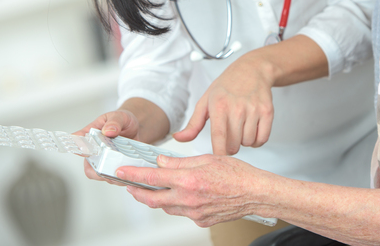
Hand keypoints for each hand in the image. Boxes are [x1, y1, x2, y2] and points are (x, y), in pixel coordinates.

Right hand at [74, 109, 139, 183]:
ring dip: (112, 176)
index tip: (86, 152)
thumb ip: (114, 122)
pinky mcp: (114, 167)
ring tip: (124, 169)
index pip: (78, 145)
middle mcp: (94, 151)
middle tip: (112, 167)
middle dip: (99, 172)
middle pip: (89, 169)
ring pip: (102, 176)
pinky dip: (121, 178)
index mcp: (90, 136)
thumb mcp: (119, 116)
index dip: (80, 151)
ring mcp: (104, 161)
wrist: (135, 127)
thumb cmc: (122, 121)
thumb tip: (108, 130)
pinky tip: (130, 172)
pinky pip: (114, 178)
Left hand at [120, 154, 268, 226]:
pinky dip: (177, 204)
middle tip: (130, 186)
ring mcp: (194, 213)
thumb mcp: (207, 159)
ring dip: (157, 198)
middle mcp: (189, 199)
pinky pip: (182, 212)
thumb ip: (181, 162)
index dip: (134, 175)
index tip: (123, 173)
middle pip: (152, 199)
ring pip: (166, 207)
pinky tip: (181, 195)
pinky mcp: (200, 220)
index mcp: (189, 180)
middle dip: (137, 192)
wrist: (255, 193)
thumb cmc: (238, 174)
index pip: (153, 178)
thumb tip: (163, 161)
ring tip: (153, 189)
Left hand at [172, 50, 275, 154]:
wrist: (252, 69)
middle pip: (234, 145)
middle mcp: (237, 107)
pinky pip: (263, 138)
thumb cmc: (227, 85)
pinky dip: (257, 140)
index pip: (219, 137)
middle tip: (229, 136)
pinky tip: (252, 130)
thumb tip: (179, 138)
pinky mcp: (267, 111)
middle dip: (230, 146)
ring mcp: (254, 109)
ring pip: (248, 142)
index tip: (217, 157)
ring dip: (244, 141)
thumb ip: (193, 123)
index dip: (218, 152)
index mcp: (219, 105)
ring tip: (241, 129)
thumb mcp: (206, 101)